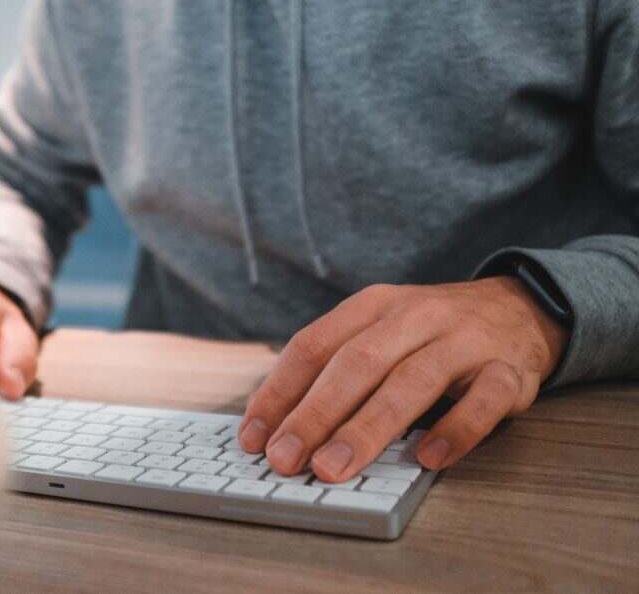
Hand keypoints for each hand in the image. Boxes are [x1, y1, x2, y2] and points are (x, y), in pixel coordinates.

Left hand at [240, 277, 568, 480]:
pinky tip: (426, 459)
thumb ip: (333, 368)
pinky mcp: (509, 369)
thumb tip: (274, 424)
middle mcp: (415, 316)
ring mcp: (464, 340)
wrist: (520, 308)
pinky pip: (483, 400)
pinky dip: (455, 430)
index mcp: (373, 305)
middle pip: (357, 364)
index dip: (279, 392)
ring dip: (368, 428)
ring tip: (333, 467)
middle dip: (315, 414)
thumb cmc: (429, 333)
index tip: (253, 436)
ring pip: (411, 382)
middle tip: (285, 458)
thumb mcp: (379, 331)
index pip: (314, 345)